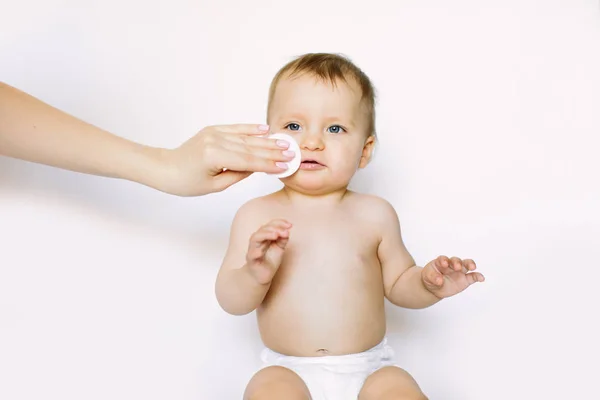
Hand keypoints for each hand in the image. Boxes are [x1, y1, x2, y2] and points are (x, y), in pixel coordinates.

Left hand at [157, 124, 293, 195]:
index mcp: (215, 156)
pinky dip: (251, 129)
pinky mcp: (213, 130)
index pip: (248, 161)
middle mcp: (215, 140)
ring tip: (283, 143)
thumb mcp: (214, 185)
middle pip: (250, 147)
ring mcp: (214, 133)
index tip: (285, 166)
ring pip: (246, 138)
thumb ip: (238, 174)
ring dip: (266, 141)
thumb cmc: (186, 182)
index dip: (268, 164)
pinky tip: (265, 129)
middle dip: (272, 151)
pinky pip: (235, 129)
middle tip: (291, 153)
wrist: (166, 168)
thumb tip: (257, 166)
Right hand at [245, 219, 291, 284]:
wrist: (262, 275)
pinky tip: (262, 250)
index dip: (280, 223)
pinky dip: (256, 251)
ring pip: (255, 238)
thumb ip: (282, 239)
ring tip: (275, 235)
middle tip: (285, 232)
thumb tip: (287, 231)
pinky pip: (252, 254)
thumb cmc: (270, 260)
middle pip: (263, 229)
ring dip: (265, 235)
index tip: (290, 225)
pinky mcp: (251, 260)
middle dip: (274, 228)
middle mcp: (257, 240)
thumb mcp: (279, 248)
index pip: (270, 225)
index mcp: (264, 236)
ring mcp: (253, 249)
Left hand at [422, 256, 484, 298]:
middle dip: (457, 262)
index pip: (443, 259)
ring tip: (472, 267)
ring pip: (466, 264)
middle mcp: (451, 265)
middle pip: (456, 260)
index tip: (445, 264)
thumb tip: (439, 280)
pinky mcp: (465, 279)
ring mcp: (459, 271)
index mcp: (440, 262)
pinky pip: (473, 276)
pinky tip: (481, 278)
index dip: (444, 260)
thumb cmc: (430, 278)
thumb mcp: (427, 277)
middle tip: (457, 267)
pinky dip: (478, 276)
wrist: (434, 288)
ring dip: (470, 264)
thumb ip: (433, 277)